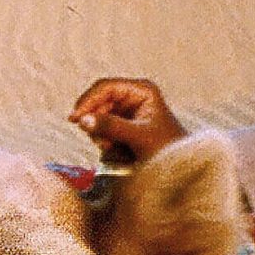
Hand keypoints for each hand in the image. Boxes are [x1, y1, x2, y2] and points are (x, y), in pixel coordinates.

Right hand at [69, 76, 187, 165]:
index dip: (88, 101)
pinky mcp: (121, 125)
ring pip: (97, 118)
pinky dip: (105, 141)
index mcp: (142, 90)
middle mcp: (133, 97)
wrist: (179, 167)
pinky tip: (118, 151)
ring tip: (116, 148)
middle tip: (101, 141)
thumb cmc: (167, 149)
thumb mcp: (138, 137)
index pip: (105, 87)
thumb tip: (82, 119)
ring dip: (101, 135)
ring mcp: (126, 111)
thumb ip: (111, 126)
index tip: (75, 119)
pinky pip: (101, 130)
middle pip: (98, 102)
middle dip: (96, 123)